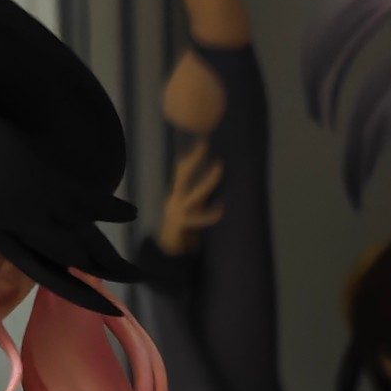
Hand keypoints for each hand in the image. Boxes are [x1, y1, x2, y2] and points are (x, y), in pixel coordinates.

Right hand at [158, 139, 223, 255]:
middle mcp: (175, 199)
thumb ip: (198, 197)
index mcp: (177, 194)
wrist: (168, 252)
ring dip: (208, 180)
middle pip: (183, 173)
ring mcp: (177, 212)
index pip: (182, 170)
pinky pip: (198, 219)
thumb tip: (214, 183)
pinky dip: (210, 214)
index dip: (192, 155)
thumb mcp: (191, 209)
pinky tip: (222, 209)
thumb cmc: (184, 229)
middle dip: (194, 158)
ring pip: (194, 193)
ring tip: (220, 167)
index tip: (202, 138)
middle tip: (206, 142)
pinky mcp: (181, 225)